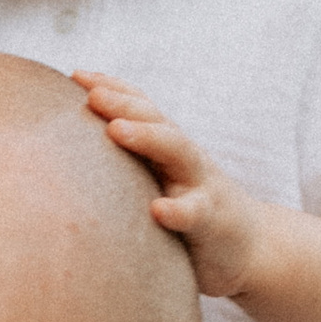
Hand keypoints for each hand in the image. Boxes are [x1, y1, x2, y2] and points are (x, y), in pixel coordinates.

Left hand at [74, 72, 270, 296]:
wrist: (251, 246)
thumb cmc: (192, 209)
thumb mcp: (163, 179)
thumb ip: (131, 162)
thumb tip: (70, 154)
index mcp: (167, 146)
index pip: (141, 108)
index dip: (112, 88)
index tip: (76, 75)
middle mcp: (185, 157)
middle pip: (155, 120)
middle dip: (123, 103)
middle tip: (91, 94)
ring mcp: (201, 185)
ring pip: (177, 152)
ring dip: (146, 137)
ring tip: (116, 129)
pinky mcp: (211, 222)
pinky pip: (194, 213)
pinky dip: (177, 210)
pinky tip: (158, 210)